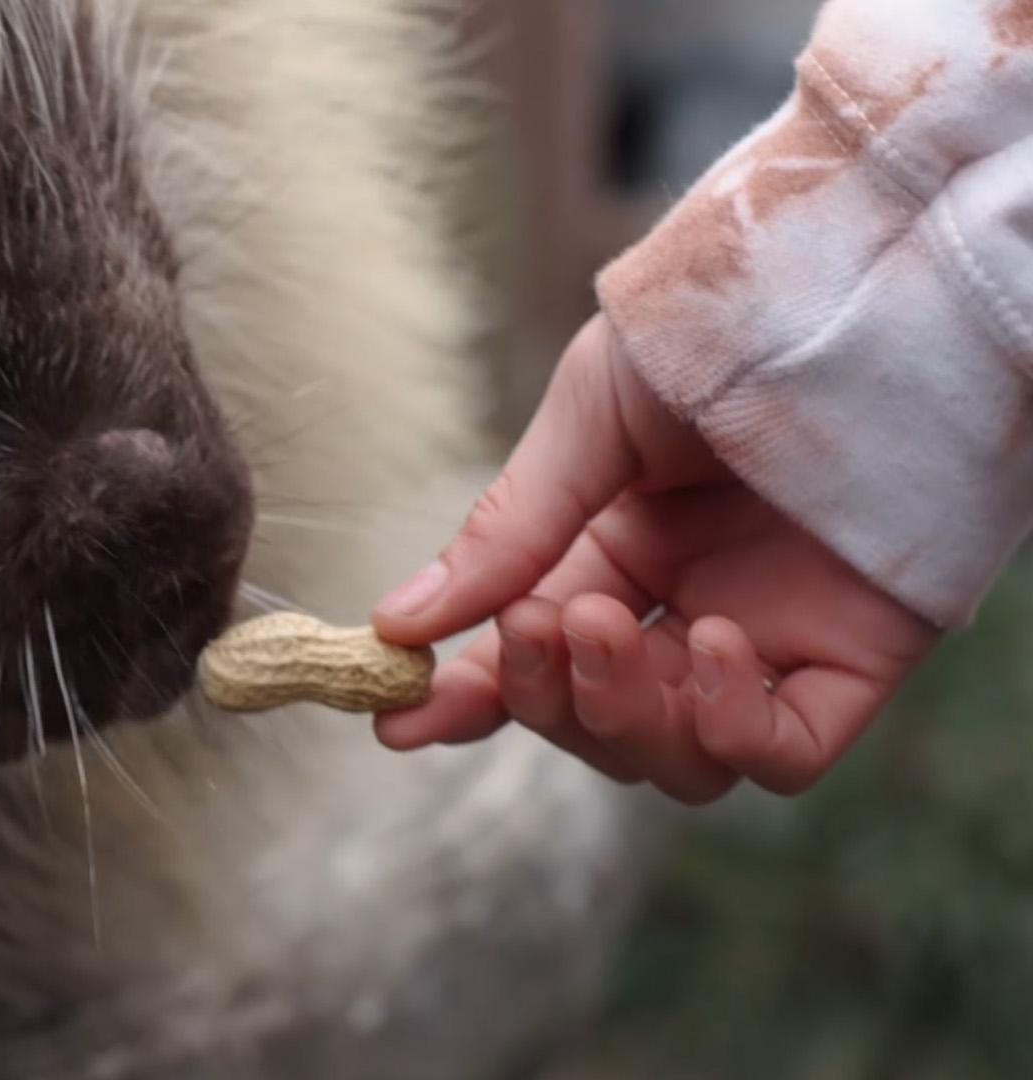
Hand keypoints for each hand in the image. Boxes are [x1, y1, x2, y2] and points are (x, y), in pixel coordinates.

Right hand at [370, 315, 940, 803]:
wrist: (863, 287)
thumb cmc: (723, 327)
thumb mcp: (589, 419)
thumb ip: (508, 530)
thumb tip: (398, 624)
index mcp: (616, 552)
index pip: (530, 659)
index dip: (468, 697)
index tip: (397, 720)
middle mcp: (686, 609)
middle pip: (595, 721)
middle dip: (546, 693)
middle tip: (535, 622)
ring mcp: (770, 642)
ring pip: (677, 758)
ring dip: (620, 714)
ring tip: (603, 624)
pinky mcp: (854, 659)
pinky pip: (783, 755)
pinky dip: (730, 729)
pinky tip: (715, 645)